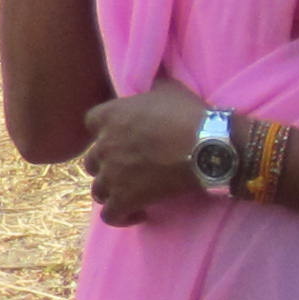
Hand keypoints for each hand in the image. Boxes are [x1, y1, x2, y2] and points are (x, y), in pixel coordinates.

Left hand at [80, 78, 219, 225]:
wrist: (208, 146)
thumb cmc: (190, 115)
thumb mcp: (169, 89)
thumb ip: (151, 87)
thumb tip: (153, 82)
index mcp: (110, 116)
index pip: (91, 122)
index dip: (103, 129)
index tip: (119, 134)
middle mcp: (104, 146)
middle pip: (92, 160)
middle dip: (106, 164)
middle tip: (128, 167)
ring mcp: (112, 175)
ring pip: (98, 189)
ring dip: (111, 191)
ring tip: (130, 192)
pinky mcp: (125, 199)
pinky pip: (110, 215)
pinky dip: (120, 217)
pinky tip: (137, 214)